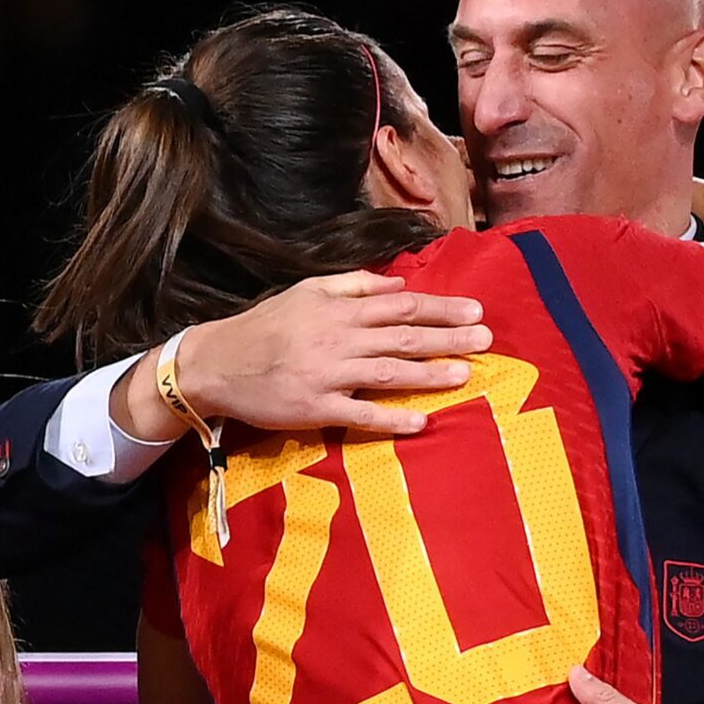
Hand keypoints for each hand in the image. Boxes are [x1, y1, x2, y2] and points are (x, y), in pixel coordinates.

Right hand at [172, 271, 489, 434]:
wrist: (217, 363)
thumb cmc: (264, 326)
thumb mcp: (305, 291)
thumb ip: (353, 284)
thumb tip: (397, 283)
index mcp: (338, 309)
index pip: (401, 305)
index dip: (441, 307)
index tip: (475, 310)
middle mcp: (338, 339)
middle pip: (403, 336)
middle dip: (448, 337)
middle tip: (486, 339)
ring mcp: (328, 375)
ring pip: (388, 372)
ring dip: (430, 373)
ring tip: (465, 374)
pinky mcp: (316, 409)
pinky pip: (360, 414)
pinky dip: (391, 418)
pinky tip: (420, 420)